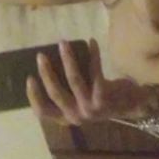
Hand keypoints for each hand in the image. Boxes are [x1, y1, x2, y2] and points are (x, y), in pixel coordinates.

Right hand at [26, 39, 148, 125]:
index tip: (29, 77)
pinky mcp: (103, 96)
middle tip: (41, 55)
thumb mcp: (78, 100)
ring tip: (63, 43)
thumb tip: (47, 64)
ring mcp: (90, 108)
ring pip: (73, 79)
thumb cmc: (98, 97)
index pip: (43, 112)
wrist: (129, 105)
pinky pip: (95, 71)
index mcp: (66, 117)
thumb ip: (65, 90)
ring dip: (67, 58)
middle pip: (56, 93)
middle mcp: (76, 116)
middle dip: (46, 72)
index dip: (34, 96)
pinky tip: (91, 41)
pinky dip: (93, 54)